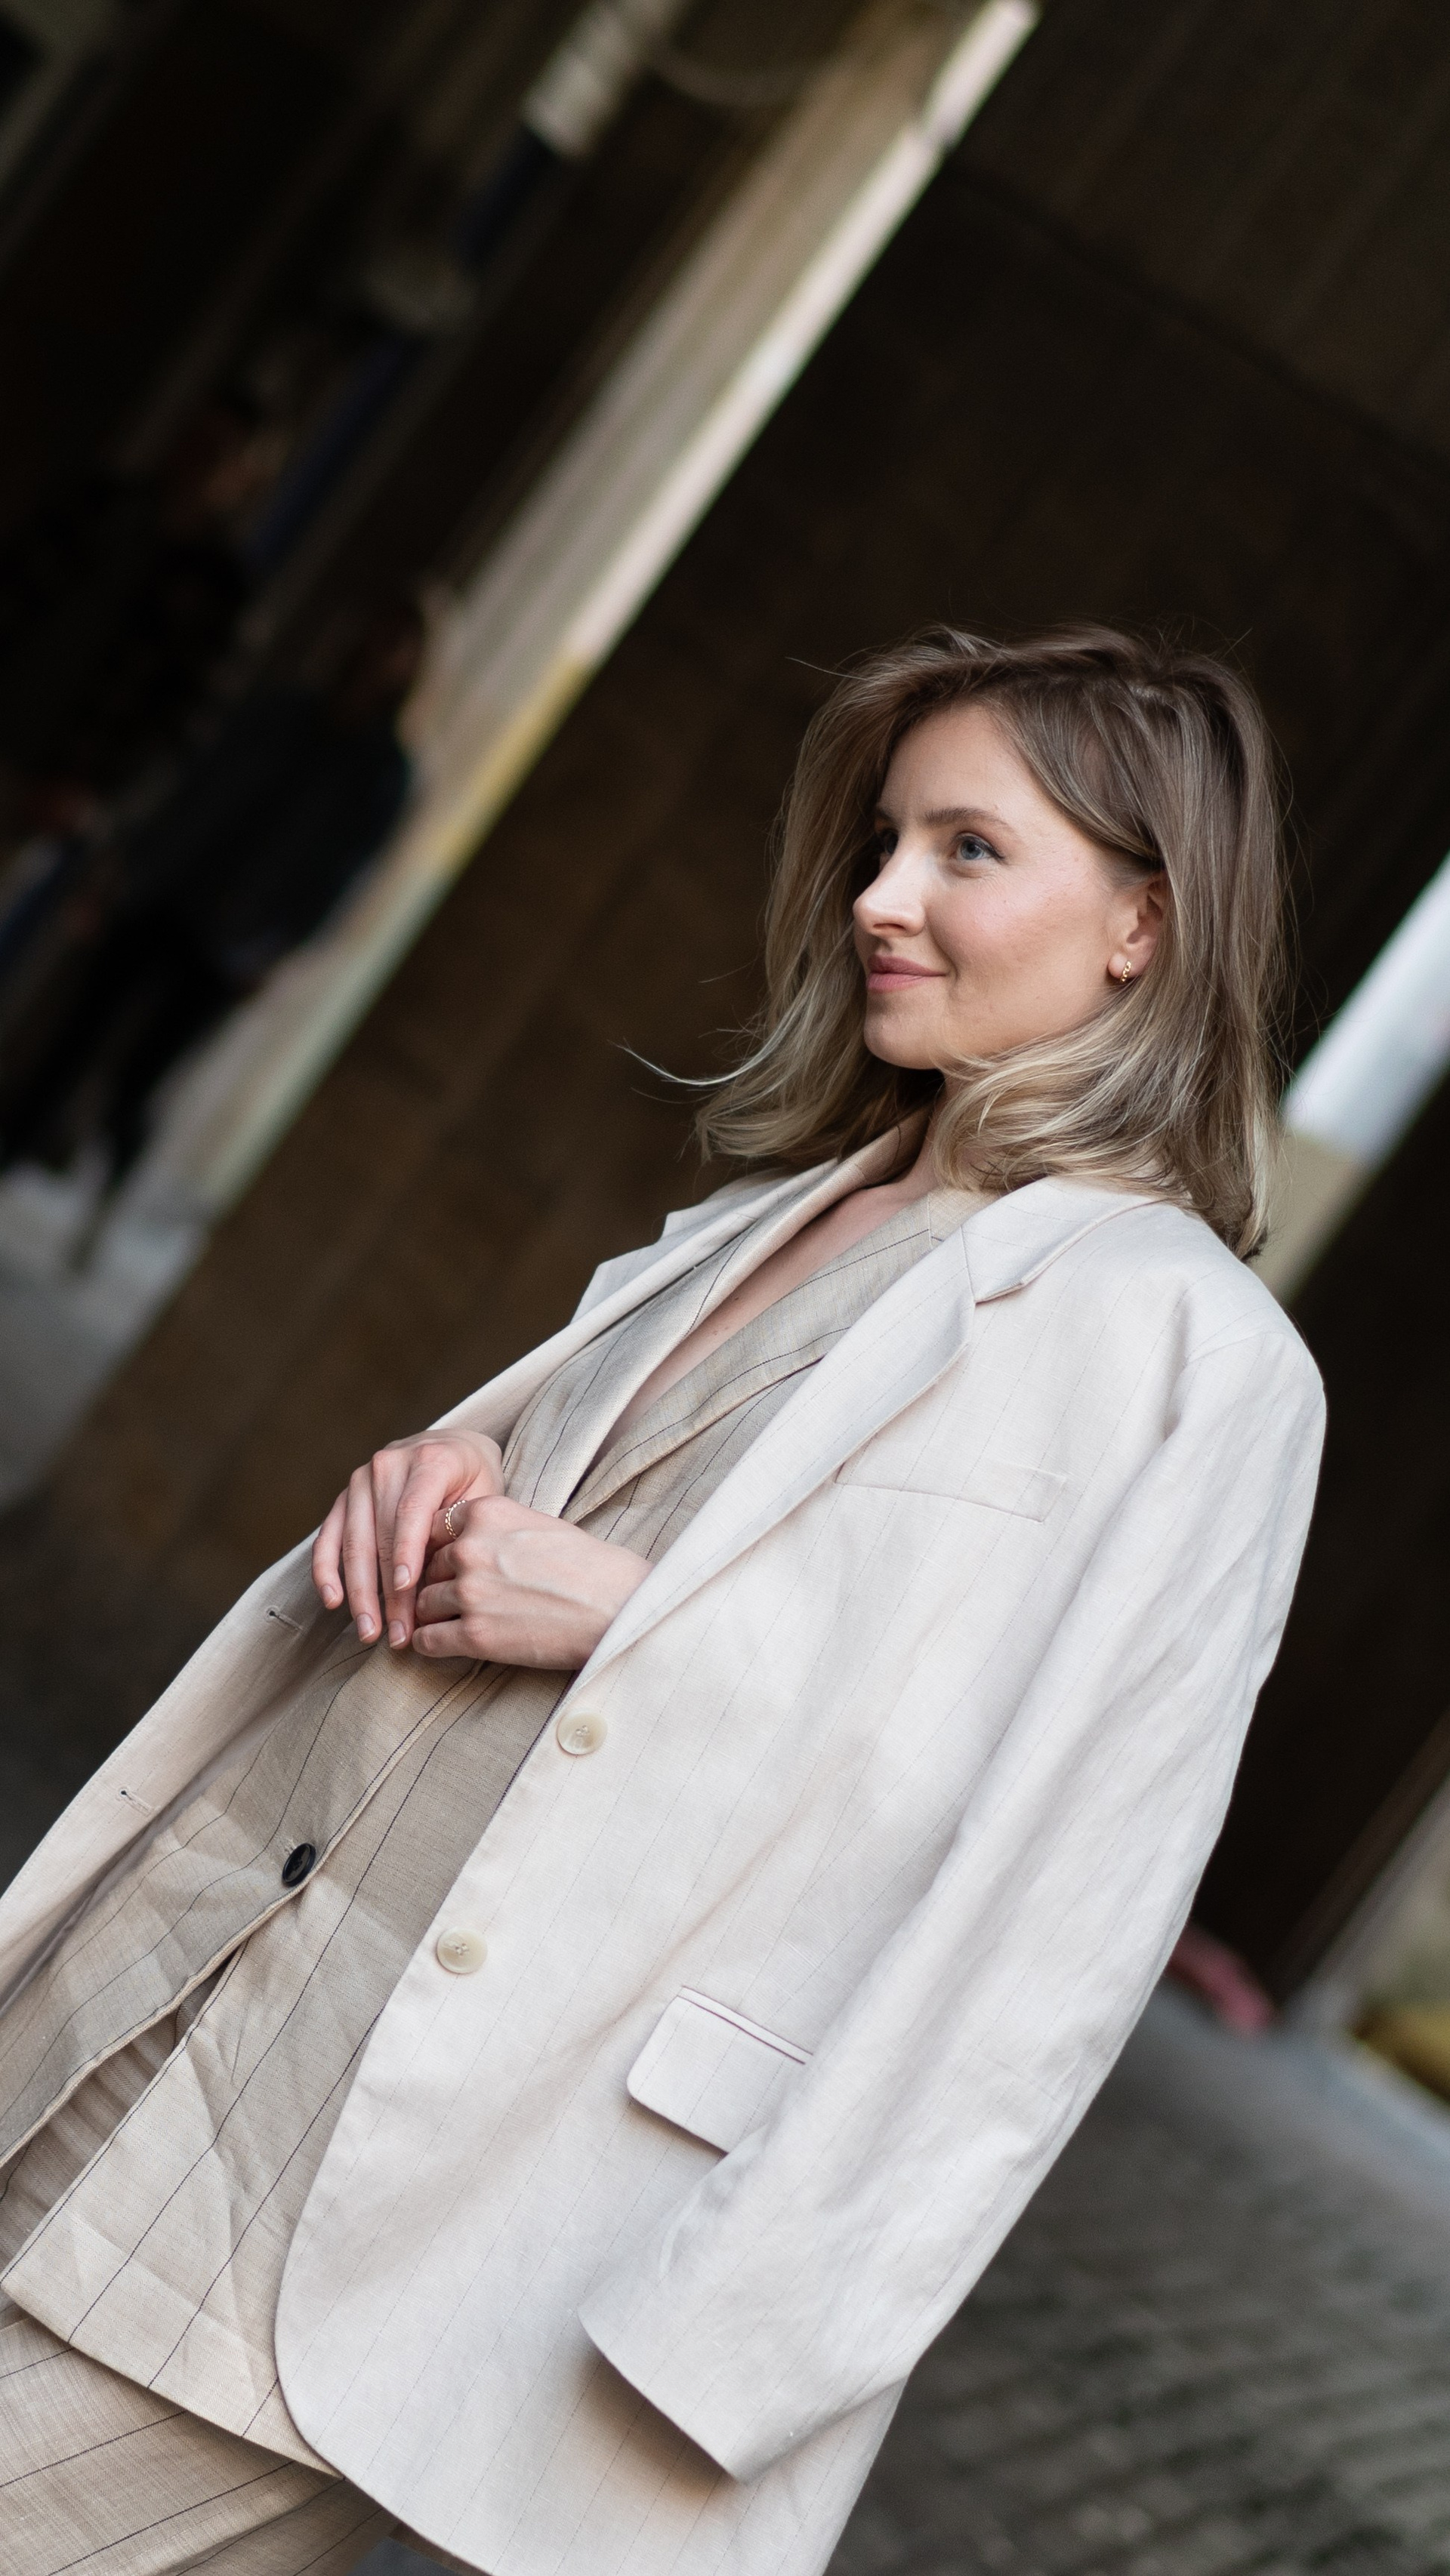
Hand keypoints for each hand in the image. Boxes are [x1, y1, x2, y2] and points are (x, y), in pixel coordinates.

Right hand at [312, 1430, 504, 1647]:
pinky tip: (333, 1601)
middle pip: (381, 1534)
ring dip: (359, 1592)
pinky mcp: (344, 1497)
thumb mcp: (483, 1496)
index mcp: (430, 1459)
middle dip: (387, 1590)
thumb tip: (441, 1580)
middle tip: (395, 1634)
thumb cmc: (475, 1482)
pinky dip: (326, 1571)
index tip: (404, 1588)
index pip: (412, 1510)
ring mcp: (361, 1480)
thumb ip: (461, 1529)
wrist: (453, 1448)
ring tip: (369, 1631)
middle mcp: (389, 1464)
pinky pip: (328, 1537)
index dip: (406, 1551)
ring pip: (353, 1542)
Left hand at [412, 1496, 649, 1668]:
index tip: (454, 1566)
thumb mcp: (536, 1524)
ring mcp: (469, 1592)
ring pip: (422, 1604)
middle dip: (440, 1584)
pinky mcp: (474, 1635)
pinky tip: (450, 1644)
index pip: (433, 1527)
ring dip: (434, 1616)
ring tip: (459, 1623)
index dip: (442, 1549)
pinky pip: (427, 1641)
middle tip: (462, 1600)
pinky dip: (432, 1645)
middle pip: (427, 1567)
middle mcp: (470, 1548)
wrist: (618, 1607)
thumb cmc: (589, 1566)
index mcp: (486, 1512)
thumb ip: (493, 1529)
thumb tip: (462, 1546)